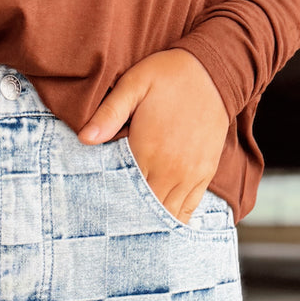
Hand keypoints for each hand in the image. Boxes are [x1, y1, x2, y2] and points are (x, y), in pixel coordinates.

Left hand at [78, 49, 229, 224]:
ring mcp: (190, 175)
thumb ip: (109, 113)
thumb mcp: (134, 84)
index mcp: (149, 151)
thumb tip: (84, 138)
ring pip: (167, 216)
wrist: (215, 69)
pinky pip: (188, 209)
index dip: (110, 205)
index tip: (98, 213)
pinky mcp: (204, 175)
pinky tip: (160, 226)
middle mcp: (171, 169)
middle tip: (112, 229)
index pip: (124, 192)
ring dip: (150, 224)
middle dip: (128, 220)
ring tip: (133, 231)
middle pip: (145, 211)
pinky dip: (174, 219)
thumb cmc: (169, 75)